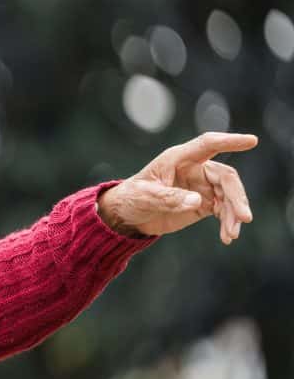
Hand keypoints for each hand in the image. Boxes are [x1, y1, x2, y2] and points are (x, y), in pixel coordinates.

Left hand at [97, 132, 256, 242]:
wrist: (127, 216)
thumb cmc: (131, 198)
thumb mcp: (145, 197)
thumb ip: (169, 198)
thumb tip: (198, 201)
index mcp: (178, 158)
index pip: (207, 145)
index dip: (229, 141)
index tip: (252, 141)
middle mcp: (194, 169)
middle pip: (225, 177)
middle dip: (236, 196)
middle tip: (243, 217)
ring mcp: (201, 186)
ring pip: (228, 195)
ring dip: (233, 214)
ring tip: (231, 234)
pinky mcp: (203, 203)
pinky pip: (222, 209)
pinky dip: (227, 222)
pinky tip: (227, 237)